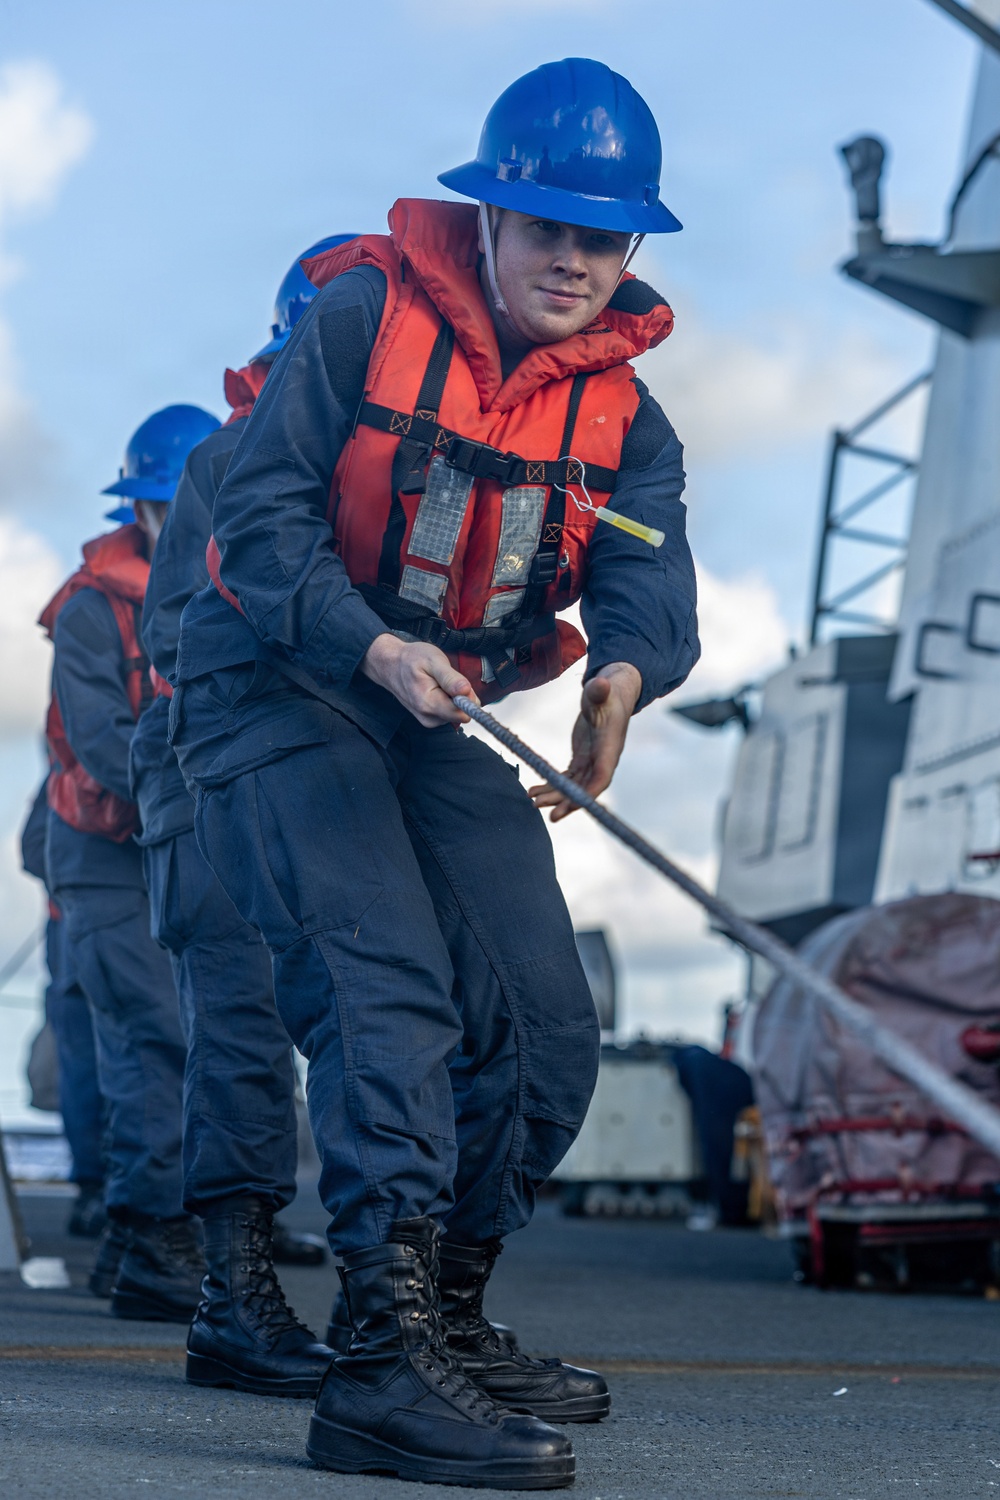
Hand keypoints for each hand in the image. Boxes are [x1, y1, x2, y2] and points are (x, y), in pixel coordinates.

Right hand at [361, 633, 479, 726]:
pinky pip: (449, 712)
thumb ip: (451, 678)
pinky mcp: (429, 719)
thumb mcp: (433, 660)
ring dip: (453, 697)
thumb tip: (466, 691)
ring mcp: (428, 719)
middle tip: (446, 679)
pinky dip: (447, 700)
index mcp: (429, 704)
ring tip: (438, 681)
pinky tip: (436, 688)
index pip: (463, 713)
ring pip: (456, 713)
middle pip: (461, 713)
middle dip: (460, 696)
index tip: (459, 683)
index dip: (467, 697)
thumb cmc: (410, 659)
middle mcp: (428, 717)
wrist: (390, 664)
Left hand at [528, 662, 641, 821]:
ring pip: (574, 787)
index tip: (575, 802)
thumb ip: (599, 690)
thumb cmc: (607, 692)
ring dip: (555, 797)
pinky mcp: (582, 760)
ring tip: (533, 801)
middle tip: (549, 814)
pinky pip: (567, 779)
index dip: (590, 791)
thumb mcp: (602, 690)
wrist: (610, 695)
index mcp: (610, 746)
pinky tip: (535, 790)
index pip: (603, 775)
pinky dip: (552, 786)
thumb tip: (601, 684)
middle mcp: (603, 759)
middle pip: (586, 788)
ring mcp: (592, 761)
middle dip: (568, 802)